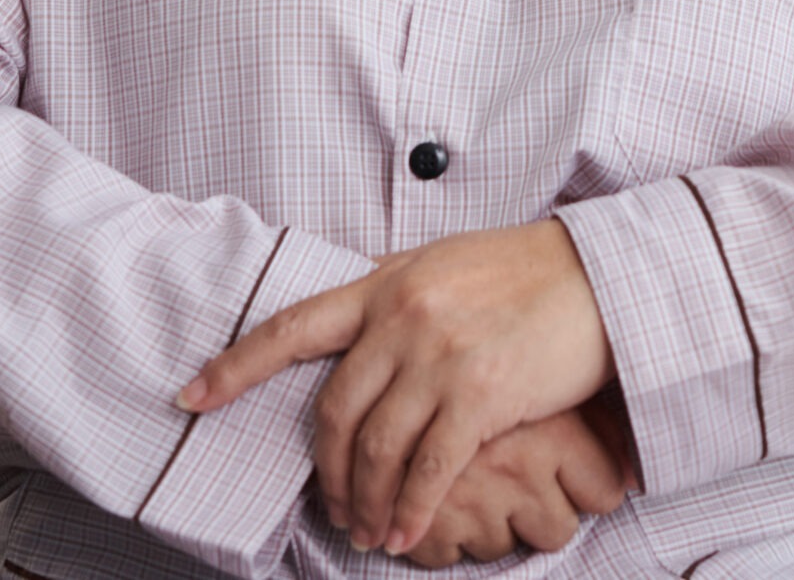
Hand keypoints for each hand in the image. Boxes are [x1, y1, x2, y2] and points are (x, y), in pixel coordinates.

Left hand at [178, 220, 613, 557]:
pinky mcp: (481, 394)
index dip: (235, 367)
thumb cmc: (527, 269)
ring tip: (370, 532)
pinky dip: (411, 508)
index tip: (190, 396)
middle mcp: (401, 318)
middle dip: (327, 473)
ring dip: (367, 502)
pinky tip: (407, 531)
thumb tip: (353, 315)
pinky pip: (428, 468)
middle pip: (334, 413)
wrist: (603, 275)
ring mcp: (438, 357)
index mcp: (384, 284)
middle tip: (332, 508)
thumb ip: (393, 291)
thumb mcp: (444, 261)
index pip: (292, 329)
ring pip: (376, 449)